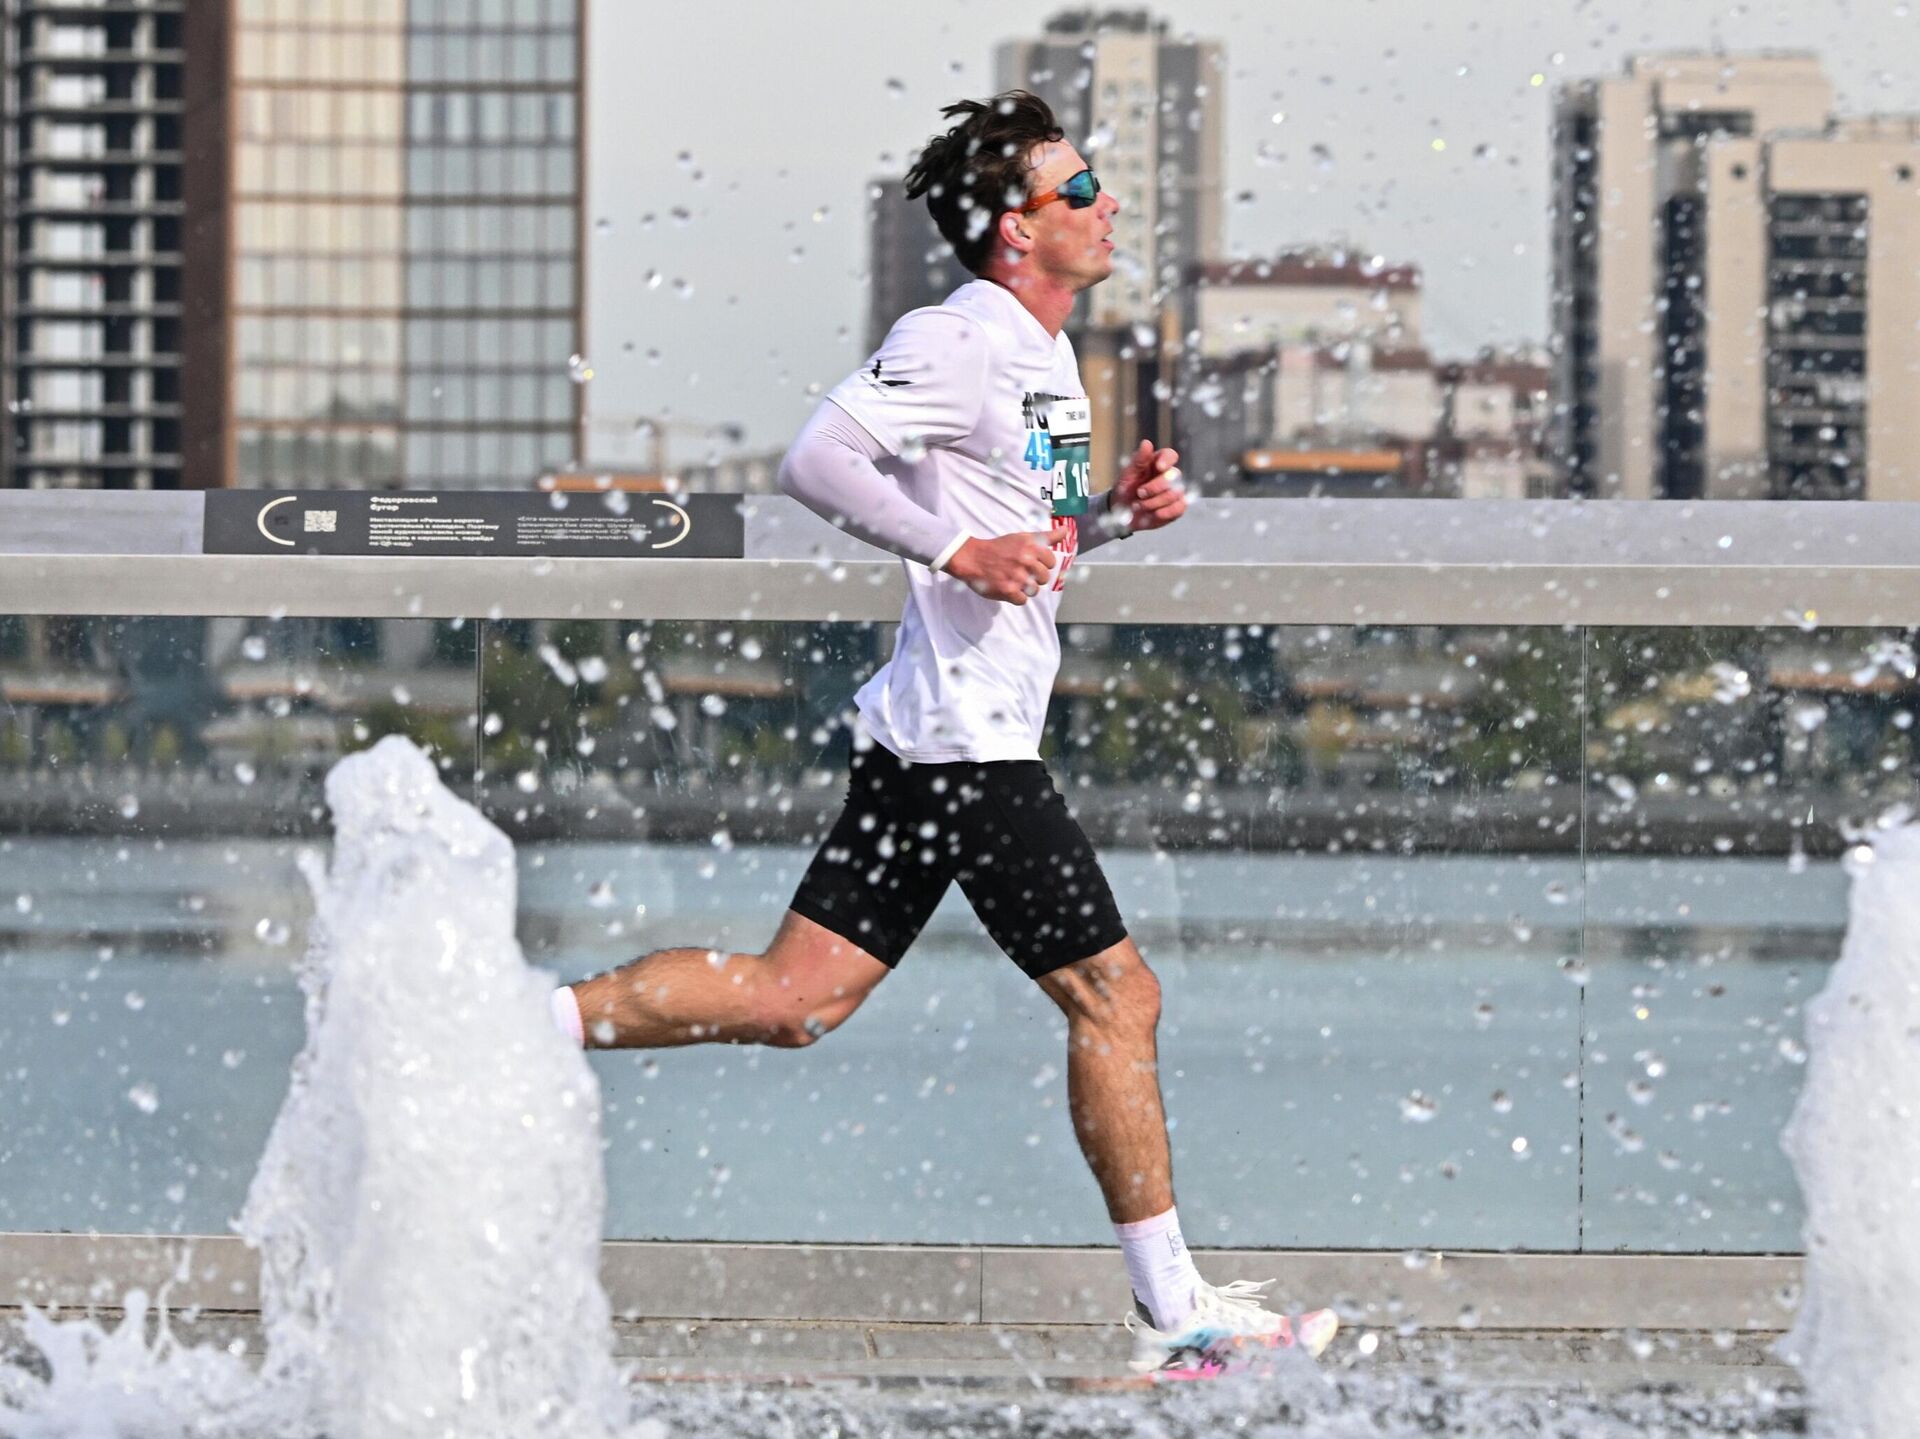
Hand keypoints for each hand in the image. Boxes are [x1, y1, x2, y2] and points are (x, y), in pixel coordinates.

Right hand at [943, 525, 1068, 603]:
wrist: (973, 558)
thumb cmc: (1000, 548)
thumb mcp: (1023, 537)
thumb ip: (1047, 537)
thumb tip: (1065, 531)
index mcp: (1032, 547)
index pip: (1051, 562)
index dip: (1042, 564)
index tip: (1030, 562)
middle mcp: (1026, 561)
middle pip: (1044, 578)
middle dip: (1033, 576)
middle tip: (1019, 571)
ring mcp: (1018, 577)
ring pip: (1035, 591)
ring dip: (1025, 588)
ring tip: (1013, 579)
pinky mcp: (1008, 591)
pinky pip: (1023, 600)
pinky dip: (1016, 596)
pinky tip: (1008, 587)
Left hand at [1109, 439, 1187, 533]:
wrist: (1122, 512)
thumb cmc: (1125, 489)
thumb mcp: (1128, 474)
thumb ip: (1138, 460)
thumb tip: (1146, 443)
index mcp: (1157, 462)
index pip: (1170, 455)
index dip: (1167, 460)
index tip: (1159, 467)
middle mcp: (1169, 476)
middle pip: (1174, 477)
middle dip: (1154, 487)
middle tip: (1139, 493)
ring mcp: (1175, 492)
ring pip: (1175, 494)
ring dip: (1155, 502)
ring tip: (1140, 505)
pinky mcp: (1177, 507)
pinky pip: (1179, 508)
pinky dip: (1165, 512)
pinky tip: (1154, 513)